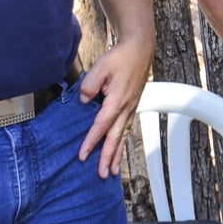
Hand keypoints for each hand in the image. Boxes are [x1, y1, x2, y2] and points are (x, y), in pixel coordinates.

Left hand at [78, 37, 153, 177]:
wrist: (140, 49)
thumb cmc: (121, 56)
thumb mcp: (101, 66)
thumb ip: (90, 85)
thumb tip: (85, 100)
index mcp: (117, 100)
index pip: (101, 125)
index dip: (91, 141)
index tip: (82, 155)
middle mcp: (126, 108)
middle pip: (115, 137)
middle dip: (108, 157)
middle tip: (103, 174)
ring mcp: (130, 108)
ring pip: (122, 136)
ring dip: (116, 154)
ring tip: (112, 171)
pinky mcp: (131, 106)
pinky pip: (125, 129)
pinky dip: (121, 143)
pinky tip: (118, 150)